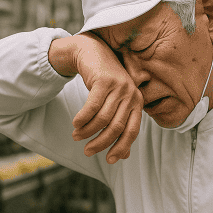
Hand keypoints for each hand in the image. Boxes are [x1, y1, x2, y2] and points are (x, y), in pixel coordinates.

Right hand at [49, 33, 142, 163]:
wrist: (92, 52)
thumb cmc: (104, 82)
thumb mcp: (115, 104)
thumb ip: (120, 125)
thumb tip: (125, 156)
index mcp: (137, 103)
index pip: (132, 131)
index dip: (121, 148)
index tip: (109, 160)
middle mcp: (131, 95)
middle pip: (116, 127)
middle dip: (100, 142)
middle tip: (87, 151)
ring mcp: (119, 87)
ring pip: (103, 118)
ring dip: (88, 131)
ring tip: (77, 136)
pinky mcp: (105, 81)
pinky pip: (92, 107)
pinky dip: (83, 119)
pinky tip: (76, 124)